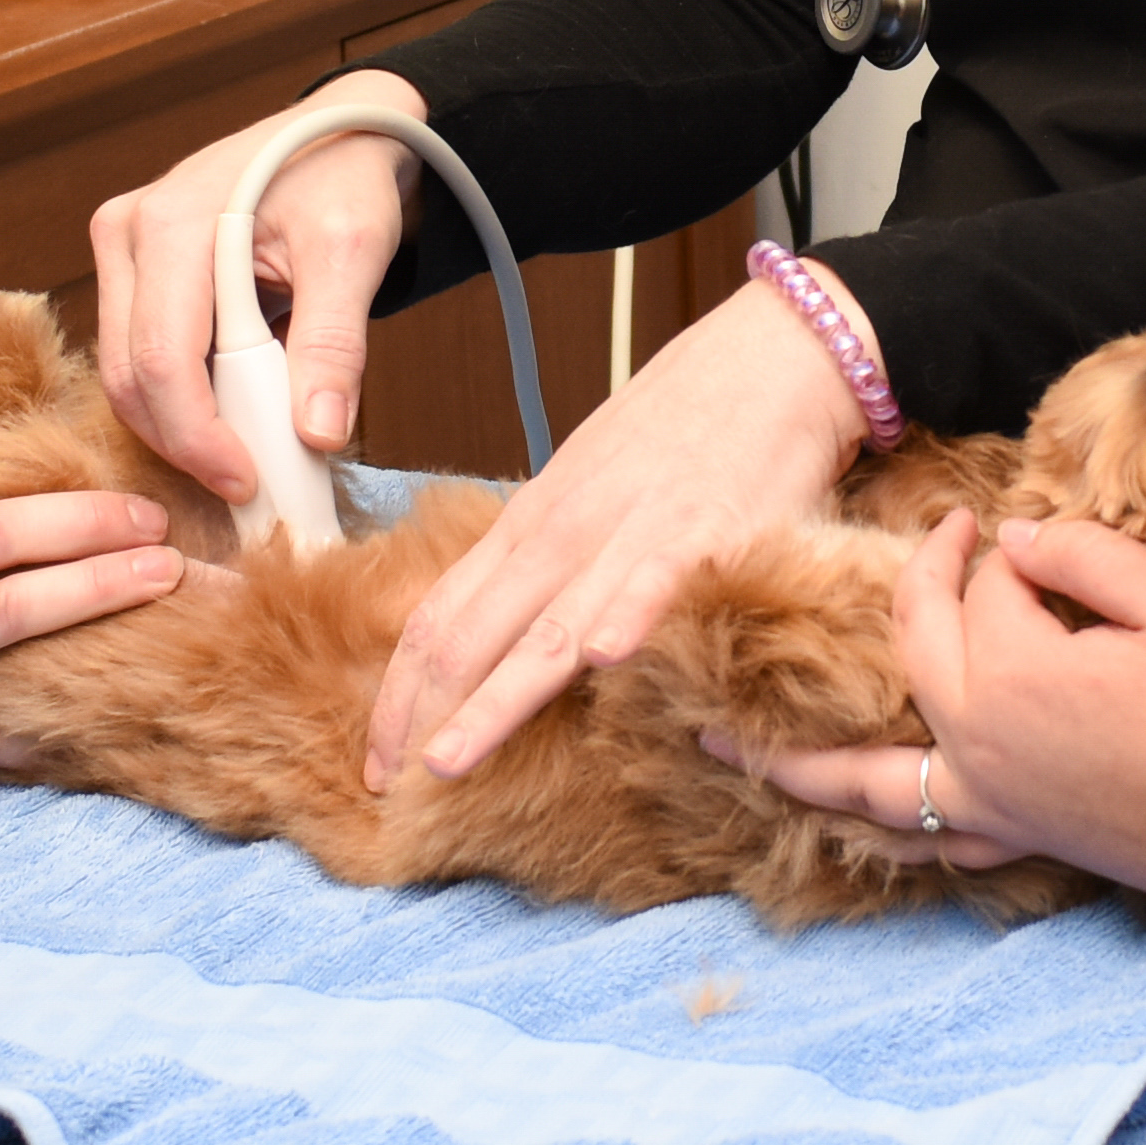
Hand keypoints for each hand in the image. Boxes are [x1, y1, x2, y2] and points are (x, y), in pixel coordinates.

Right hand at [87, 95, 421, 480]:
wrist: (338, 131)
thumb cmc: (344, 176)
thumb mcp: (354, 252)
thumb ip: (334, 343)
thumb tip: (318, 435)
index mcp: (172, 223)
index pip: (163, 360)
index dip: (200, 438)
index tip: (250, 483)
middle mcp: (127, 233)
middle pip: (129, 377)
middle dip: (185, 444)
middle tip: (250, 485)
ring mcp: (121, 252)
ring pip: (127, 376)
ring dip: (183, 426)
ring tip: (251, 452)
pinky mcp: (133, 273)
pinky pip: (142, 357)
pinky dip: (185, 399)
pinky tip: (235, 416)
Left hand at [364, 279, 870, 786]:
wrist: (768, 356)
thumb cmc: (681, 427)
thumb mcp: (588, 489)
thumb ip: (548, 559)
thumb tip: (503, 632)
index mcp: (530, 523)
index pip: (439, 617)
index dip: (398, 694)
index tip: (376, 760)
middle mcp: (563, 531)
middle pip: (471, 633)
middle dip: (420, 715)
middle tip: (388, 788)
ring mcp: (630, 532)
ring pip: (548, 629)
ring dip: (493, 701)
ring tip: (449, 761)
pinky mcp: (704, 529)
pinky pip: (659, 580)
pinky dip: (629, 618)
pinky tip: (604, 662)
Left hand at [732, 511, 1145, 909]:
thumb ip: (1080, 555)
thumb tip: (1012, 544)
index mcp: (1010, 675)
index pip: (986, 587)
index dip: (1020, 554)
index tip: (1047, 538)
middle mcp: (975, 744)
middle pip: (917, 646)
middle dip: (922, 583)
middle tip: (944, 535)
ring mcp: (987, 804)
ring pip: (864, 781)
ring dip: (788, 764)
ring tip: (718, 751)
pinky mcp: (1014, 842)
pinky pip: (921, 845)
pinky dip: (875, 834)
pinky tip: (853, 829)